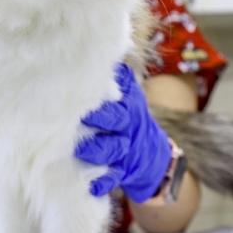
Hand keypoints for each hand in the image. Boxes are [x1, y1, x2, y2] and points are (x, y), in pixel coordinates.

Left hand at [76, 63, 172, 202]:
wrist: (151, 154)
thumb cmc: (127, 117)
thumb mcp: (127, 95)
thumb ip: (116, 76)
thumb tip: (102, 45)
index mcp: (128, 102)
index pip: (118, 91)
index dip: (102, 88)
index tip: (82, 85)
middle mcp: (127, 125)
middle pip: (116, 118)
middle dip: (99, 116)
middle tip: (80, 114)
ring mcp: (125, 148)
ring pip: (113, 148)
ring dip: (97, 149)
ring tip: (81, 149)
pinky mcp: (121, 170)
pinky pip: (113, 177)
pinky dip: (102, 183)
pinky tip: (91, 187)